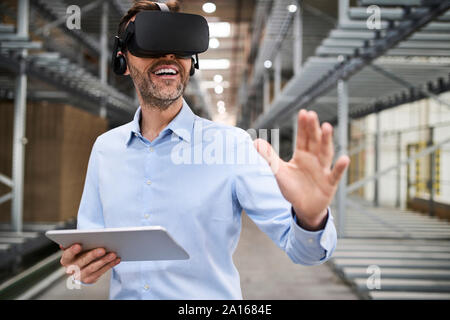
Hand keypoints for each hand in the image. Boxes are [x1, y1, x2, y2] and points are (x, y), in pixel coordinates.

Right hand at [59, 244, 120, 283]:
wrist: (83, 265)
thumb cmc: (81, 251)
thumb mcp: (78, 247)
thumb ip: (78, 241)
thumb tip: (78, 238)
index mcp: (66, 259)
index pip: (67, 255)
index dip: (72, 251)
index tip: (79, 245)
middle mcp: (71, 269)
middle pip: (82, 262)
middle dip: (92, 255)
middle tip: (103, 250)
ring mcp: (80, 276)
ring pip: (93, 268)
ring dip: (104, 261)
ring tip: (113, 254)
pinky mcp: (90, 279)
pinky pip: (101, 272)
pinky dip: (110, 265)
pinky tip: (117, 259)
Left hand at [254, 109, 349, 229]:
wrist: (304, 208)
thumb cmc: (293, 188)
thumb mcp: (279, 172)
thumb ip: (269, 157)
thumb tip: (255, 141)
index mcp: (302, 155)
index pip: (303, 138)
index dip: (303, 126)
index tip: (303, 112)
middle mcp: (314, 160)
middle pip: (314, 141)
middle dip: (313, 128)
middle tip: (312, 115)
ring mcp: (323, 170)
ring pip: (325, 153)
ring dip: (327, 141)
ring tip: (327, 127)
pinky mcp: (329, 183)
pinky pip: (335, 174)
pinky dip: (339, 167)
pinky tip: (344, 158)